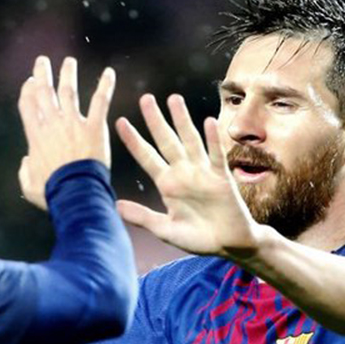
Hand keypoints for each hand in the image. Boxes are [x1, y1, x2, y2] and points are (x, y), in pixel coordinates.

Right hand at [15, 56, 114, 210]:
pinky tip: (109, 73)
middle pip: (44, 93)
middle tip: (42, 62)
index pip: (28, 106)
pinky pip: (100, 101)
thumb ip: (24, 171)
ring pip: (68, 91)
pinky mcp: (94, 127)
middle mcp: (52, 124)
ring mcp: (73, 123)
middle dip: (42, 74)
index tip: (30, 82)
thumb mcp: (29, 185)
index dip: (28, 91)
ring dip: (68, 74)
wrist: (75, 193)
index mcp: (36, 136)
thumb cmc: (52, 192)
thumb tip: (26, 160)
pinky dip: (105, 86)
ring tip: (69, 62)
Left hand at [115, 94, 263, 256]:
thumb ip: (143, 217)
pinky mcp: (221, 177)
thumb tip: (115, 206)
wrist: (229, 244)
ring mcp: (202, 172)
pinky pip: (216, 155)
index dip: (134, 141)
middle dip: (156, 120)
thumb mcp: (165, 230)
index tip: (120, 122)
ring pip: (190, 140)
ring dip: (182, 120)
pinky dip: (212, 139)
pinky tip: (207, 122)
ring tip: (173, 99)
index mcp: (167, 184)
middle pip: (166, 141)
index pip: (146, 157)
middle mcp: (183, 173)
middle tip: (145, 98)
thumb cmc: (197, 239)